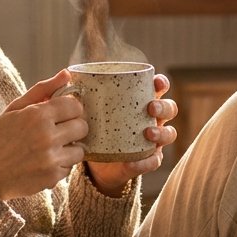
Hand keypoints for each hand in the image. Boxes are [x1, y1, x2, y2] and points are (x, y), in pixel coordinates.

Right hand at [0, 70, 87, 200]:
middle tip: (59, 131)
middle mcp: (47, 136)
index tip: (62, 114)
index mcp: (37, 115)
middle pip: (82, 126)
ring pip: (80, 150)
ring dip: (69, 149)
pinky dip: (60, 165)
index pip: (75, 106)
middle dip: (73, 127)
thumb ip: (42, 90)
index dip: (70, 109)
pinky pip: (70, 167)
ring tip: (51, 149)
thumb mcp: (14, 109)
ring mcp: (51, 158)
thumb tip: (67, 73)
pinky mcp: (52, 177)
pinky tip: (44, 163)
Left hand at [86, 74, 177, 196]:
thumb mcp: (89, 111)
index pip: (158, 88)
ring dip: (162, 132)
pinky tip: (135, 162)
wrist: (97, 163)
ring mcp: (153, 140)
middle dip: (163, 106)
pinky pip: (154, 160)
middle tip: (150, 108)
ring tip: (147, 133)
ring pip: (169, 134)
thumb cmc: (96, 128)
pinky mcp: (147, 160)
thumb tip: (66, 74)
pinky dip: (146, 161)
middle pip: (170, 108)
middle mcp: (152, 119)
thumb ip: (81, 94)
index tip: (156, 83)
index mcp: (141, 102)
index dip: (161, 83)